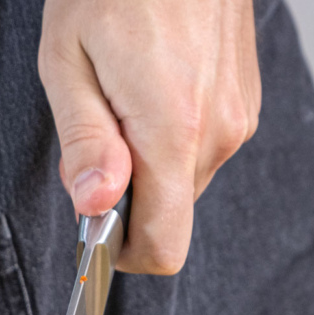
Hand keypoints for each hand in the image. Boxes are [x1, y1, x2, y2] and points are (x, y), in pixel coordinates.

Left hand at [39, 0, 260, 273]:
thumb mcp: (68, 61)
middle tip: (98, 129)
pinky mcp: (245, 103)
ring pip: (183, 180)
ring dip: (148, 161)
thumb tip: (95, 207)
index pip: (163, 245)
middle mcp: (218, 131)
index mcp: (173, 128)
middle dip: (126, 193)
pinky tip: (152, 86)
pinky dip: (171, 136)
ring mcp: (239, 117)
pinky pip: (201, 147)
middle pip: (169, 213)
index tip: (95, 227)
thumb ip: (85, 142)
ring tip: (124, 96)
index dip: (122, 253)